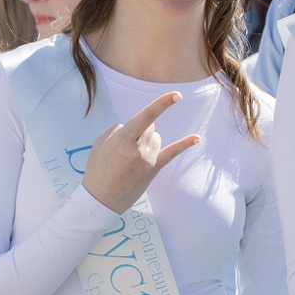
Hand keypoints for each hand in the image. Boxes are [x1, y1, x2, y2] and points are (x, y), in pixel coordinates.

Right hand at [81, 91, 201, 214]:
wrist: (100, 200)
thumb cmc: (96, 170)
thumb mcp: (100, 144)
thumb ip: (117, 130)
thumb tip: (133, 126)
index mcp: (122, 140)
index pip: (146, 117)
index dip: (162, 104)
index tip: (177, 95)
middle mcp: (138, 149)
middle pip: (150, 126)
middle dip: (140, 129)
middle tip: (125, 146)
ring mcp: (148, 160)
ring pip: (157, 138)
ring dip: (147, 140)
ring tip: (131, 158)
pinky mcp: (154, 170)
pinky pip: (172, 153)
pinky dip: (185, 144)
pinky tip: (197, 138)